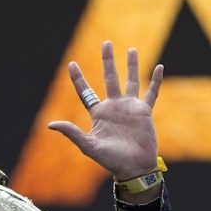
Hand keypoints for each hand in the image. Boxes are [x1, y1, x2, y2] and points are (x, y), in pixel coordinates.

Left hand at [48, 41, 162, 179]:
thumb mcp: (89, 146)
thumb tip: (50, 124)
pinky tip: (159, 67)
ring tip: (131, 49)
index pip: (86, 91)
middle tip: (106, 43)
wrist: (134, 168)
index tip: (71, 63)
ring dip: (132, 65)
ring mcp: (130, 107)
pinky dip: (156, 80)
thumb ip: (72, 133)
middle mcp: (114, 106)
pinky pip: (152, 93)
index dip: (78, 78)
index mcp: (99, 113)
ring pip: (131, 81)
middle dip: (107, 61)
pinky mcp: (145, 112)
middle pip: (110, 78)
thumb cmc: (111, 160)